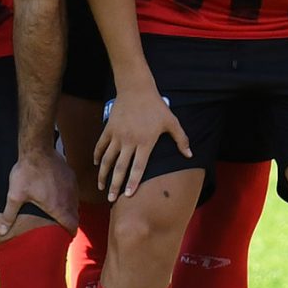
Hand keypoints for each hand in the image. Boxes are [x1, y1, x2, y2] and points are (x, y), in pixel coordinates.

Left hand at [0, 144, 76, 240]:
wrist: (37, 149)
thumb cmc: (26, 173)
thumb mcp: (15, 196)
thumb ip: (9, 216)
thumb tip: (1, 232)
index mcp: (58, 207)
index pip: (72, 225)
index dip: (70, 232)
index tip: (66, 235)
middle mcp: (69, 198)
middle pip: (75, 216)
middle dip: (70, 221)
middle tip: (61, 225)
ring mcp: (72, 186)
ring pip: (75, 203)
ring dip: (70, 208)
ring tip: (59, 210)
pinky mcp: (71, 175)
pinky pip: (73, 190)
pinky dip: (69, 195)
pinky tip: (59, 193)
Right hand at [94, 74, 186, 201]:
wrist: (136, 88)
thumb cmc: (156, 106)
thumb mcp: (172, 122)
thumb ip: (181, 140)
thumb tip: (190, 155)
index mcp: (145, 142)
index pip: (138, 168)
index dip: (132, 182)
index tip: (128, 195)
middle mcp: (129, 141)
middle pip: (120, 168)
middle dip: (114, 185)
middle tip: (111, 199)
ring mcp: (117, 135)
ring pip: (107, 159)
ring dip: (103, 174)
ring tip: (101, 186)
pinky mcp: (108, 128)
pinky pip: (101, 145)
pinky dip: (97, 156)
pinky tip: (96, 165)